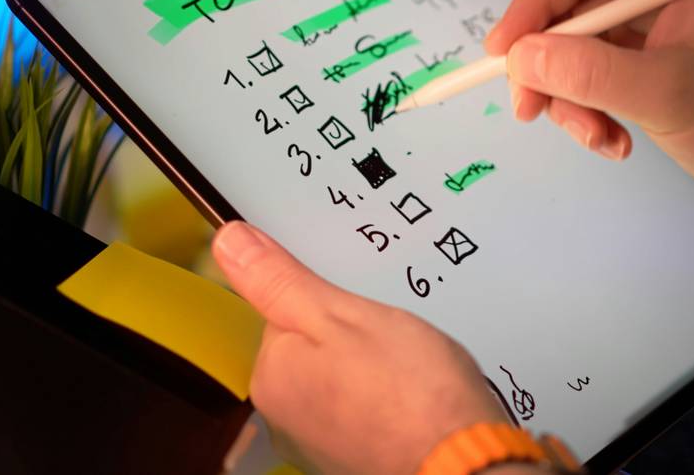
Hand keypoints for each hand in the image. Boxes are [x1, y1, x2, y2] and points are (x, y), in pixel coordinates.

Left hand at [212, 222, 508, 473]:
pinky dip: (385, 401)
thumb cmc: (410, 393)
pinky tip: (413, 397)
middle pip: (312, 350)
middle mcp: (284, 419)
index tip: (358, 303)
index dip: (328, 300)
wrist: (463, 463)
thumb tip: (231, 241)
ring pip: (339, 380)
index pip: (286, 314)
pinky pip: (362, 413)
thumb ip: (281, 281)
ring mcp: (320, 446)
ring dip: (369, 370)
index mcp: (273, 377)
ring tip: (408, 368)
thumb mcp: (340, 314)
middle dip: (350, 335)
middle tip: (390, 337)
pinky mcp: (354, 460)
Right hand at [484, 0, 693, 207]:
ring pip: (570, 54)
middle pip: (565, 12)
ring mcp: (647, 33)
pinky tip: (616, 143)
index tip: (504, 53)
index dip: (532, 3)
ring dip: (570, 102)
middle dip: (547, 66)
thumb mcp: (666, 93)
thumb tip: (523, 59)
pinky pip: (588, 83)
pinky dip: (589, 116)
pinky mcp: (642, 69)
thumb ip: (591, 73)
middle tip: (531, 110)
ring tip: (599, 138)